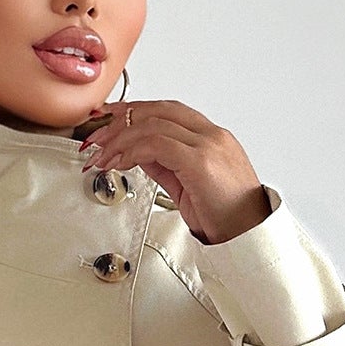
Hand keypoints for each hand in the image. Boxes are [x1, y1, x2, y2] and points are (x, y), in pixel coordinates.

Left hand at [79, 98, 271, 244]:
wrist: (249, 235)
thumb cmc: (226, 216)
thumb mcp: (187, 185)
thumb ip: (165, 165)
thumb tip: (137, 153)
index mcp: (212, 138)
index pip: (167, 111)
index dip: (134, 110)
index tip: (108, 116)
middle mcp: (211, 135)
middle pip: (157, 110)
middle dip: (119, 121)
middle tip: (95, 137)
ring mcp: (208, 145)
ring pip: (153, 125)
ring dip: (119, 139)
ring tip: (101, 156)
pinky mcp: (200, 161)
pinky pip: (157, 145)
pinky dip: (132, 150)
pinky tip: (119, 163)